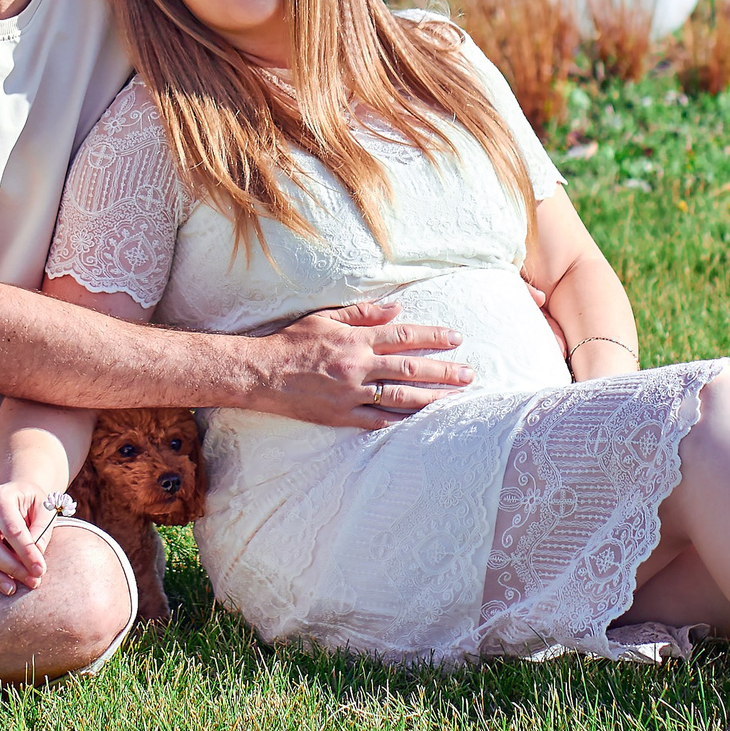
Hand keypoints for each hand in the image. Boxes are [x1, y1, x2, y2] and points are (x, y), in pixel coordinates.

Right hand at [0, 484, 52, 596]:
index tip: (40, 571)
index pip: (11, 530)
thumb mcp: (44, 509)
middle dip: (11, 569)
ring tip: (11, 589)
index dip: (26, 553)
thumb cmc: (32, 505)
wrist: (15, 496)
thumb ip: (41, 532)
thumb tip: (34, 558)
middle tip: (31, 583)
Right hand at [253, 301, 473, 430]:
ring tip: (455, 398)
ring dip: (431, 398)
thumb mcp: (325, 317)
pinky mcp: (340, 416)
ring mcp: (350, 393)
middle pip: (410, 369)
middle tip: (469, 374)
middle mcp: (357, 366)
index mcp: (355, 339)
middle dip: (443, 371)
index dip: (432, 337)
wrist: (260, 373)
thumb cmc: (292, 342)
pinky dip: (400, 421)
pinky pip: (377, 420)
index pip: (403, 336)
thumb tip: (397, 308)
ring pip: (400, 397)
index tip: (456, 339)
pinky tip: (421, 422)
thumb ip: (363, 313)